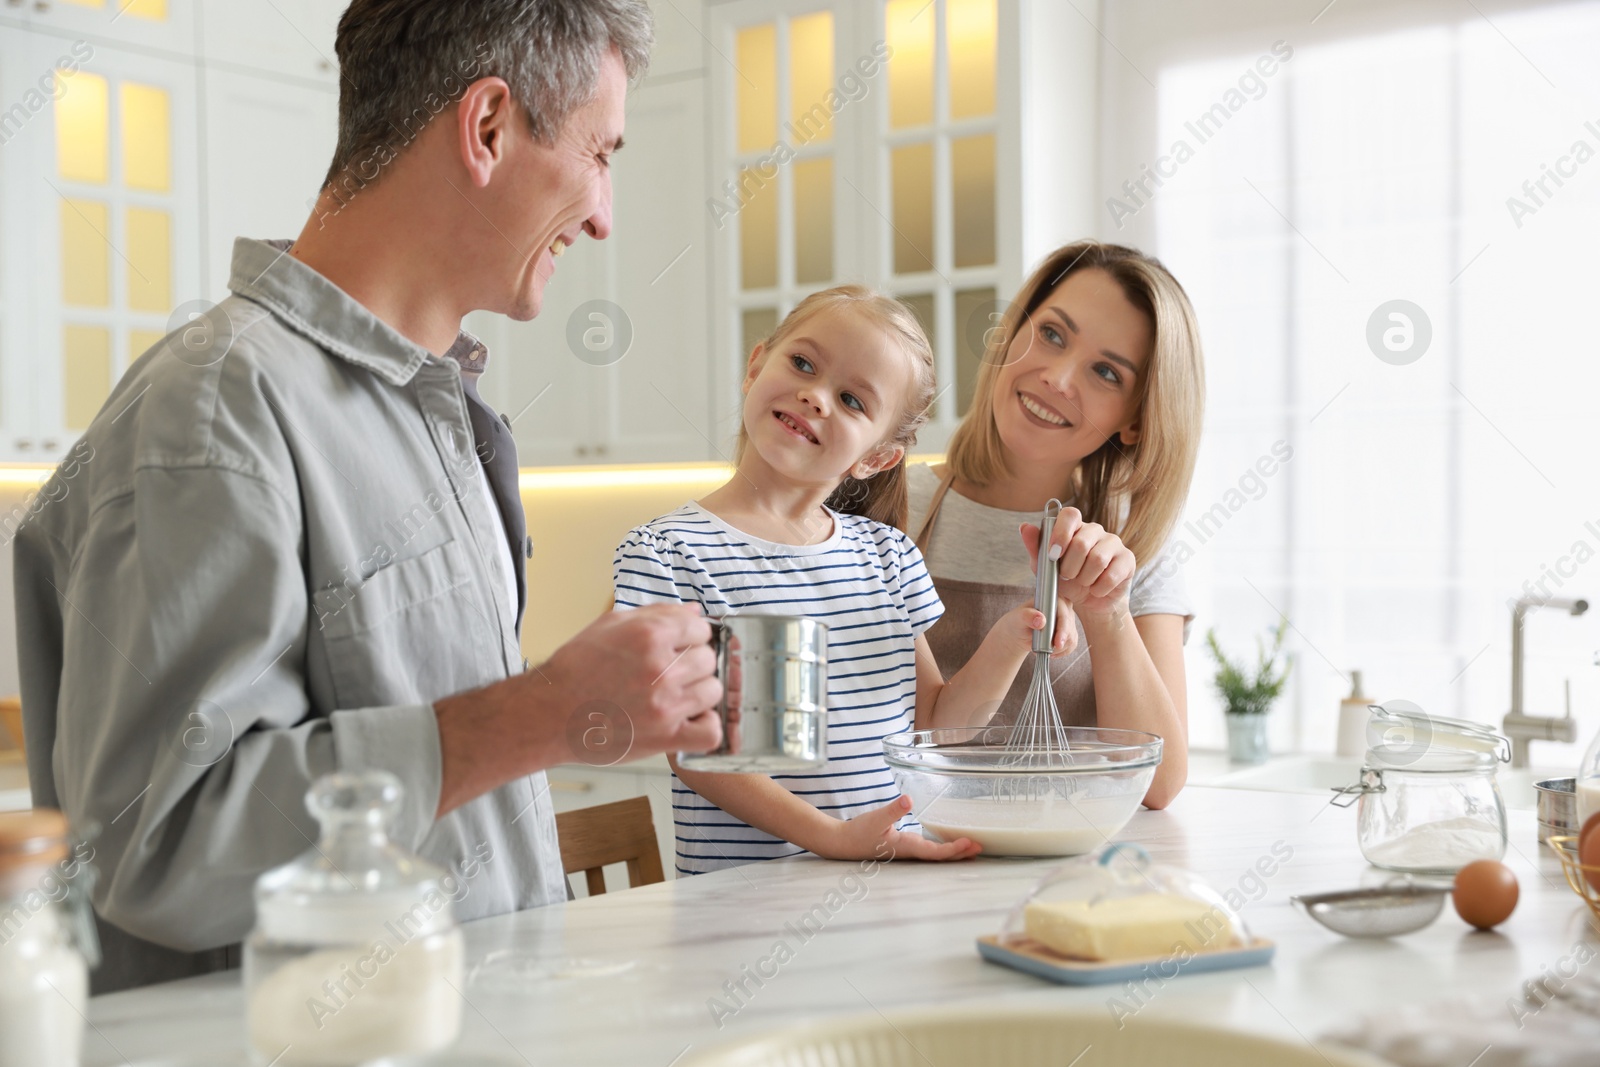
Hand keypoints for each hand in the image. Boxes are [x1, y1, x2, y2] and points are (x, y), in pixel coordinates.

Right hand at [540, 603, 723, 760]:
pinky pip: (710, 731)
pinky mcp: (665, 736)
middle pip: (708, 659)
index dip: (691, 637)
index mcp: (649, 635)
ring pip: (713, 690)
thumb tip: (694, 612)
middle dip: (694, 663)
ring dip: (699, 692)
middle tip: (673, 672)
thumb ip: (656, 614)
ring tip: (678, 695)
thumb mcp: (609, 625)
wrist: (549, 713)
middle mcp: (660, 668)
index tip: (681, 646)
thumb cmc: (575, 669)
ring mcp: (665, 704)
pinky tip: (688, 719)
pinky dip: (705, 726)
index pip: (700, 628)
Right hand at [813, 795, 981, 861]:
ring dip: (954, 852)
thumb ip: (892, 810)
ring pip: (936, 855)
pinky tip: (948, 843)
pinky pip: (929, 851)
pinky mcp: (904, 848)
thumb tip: (908, 800)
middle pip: (941, 857)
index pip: (935, 852)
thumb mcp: (875, 819)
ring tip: (972, 848)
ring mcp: (908, 852)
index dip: (953, 849)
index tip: (970, 843)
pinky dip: (942, 848)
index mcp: (906, 847)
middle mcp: (910, 852)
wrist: (842, 844)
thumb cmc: (858, 833)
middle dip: (961, 853)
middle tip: (981, 847)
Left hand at [995, 600, 1078, 658]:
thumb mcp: (1019, 617)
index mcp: (1053, 600)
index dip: (1063, 629)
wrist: (1019, 632)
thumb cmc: (1018, 621)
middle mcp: (1064, 608)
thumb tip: (1041, 620)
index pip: (1063, 614)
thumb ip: (1028, 616)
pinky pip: (1071, 645)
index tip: (1058, 643)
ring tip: (1044, 649)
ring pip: (1071, 638)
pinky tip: (1051, 652)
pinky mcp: (1069, 633)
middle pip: (1069, 627)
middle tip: (1050, 651)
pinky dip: (1061, 652)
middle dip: (1061, 642)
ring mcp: (1068, 621)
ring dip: (1059, 648)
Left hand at [1021, 510, 1135, 620]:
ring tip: (1083, 583)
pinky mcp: (1127, 559)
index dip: (1060, 533)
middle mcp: (1095, 530)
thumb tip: (1024, 527)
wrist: (1089, 601)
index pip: (1070, 515)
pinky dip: (1098, 588)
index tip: (1053, 555)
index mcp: (1074, 527)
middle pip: (1082, 543)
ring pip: (1097, 559)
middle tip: (1068, 577)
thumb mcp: (1045, 567)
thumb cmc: (1066, 580)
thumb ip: (1035, 548)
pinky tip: (1096, 590)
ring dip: (1084, 579)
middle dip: (1070, 567)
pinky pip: (1112, 575)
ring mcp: (1114, 543)